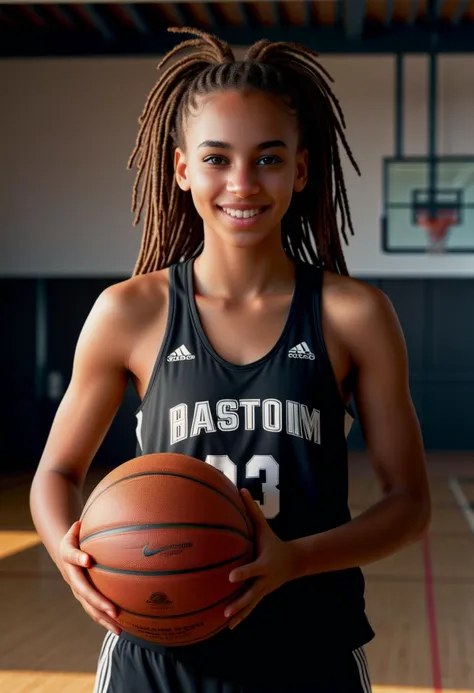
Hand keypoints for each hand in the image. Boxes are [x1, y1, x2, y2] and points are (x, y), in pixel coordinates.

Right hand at [58, 520, 121, 635]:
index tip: (88, 559)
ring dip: (103, 618)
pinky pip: (94, 609)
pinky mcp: (84, 596)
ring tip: (119, 628)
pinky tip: (120, 629)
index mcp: (68, 555)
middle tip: (115, 610)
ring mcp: (77, 588)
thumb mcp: (76, 527)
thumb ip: (81, 525)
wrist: (64, 550)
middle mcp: (72, 575)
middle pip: (83, 591)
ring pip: (89, 606)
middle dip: (99, 601)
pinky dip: (105, 620)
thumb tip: (85, 519)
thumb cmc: (76, 536)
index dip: (79, 557)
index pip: (72, 555)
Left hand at [224, 488, 295, 629]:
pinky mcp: (261, 595)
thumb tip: (241, 490)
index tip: (230, 578)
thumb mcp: (264, 527)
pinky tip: (228, 627)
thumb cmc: (273, 541)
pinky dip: (241, 617)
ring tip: (226, 621)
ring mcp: (264, 589)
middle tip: (226, 610)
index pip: (253, 569)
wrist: (293, 561)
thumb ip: (252, 511)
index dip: (243, 573)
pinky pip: (251, 608)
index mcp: (264, 563)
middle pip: (252, 593)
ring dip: (240, 613)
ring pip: (251, 603)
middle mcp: (265, 579)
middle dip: (240, 602)